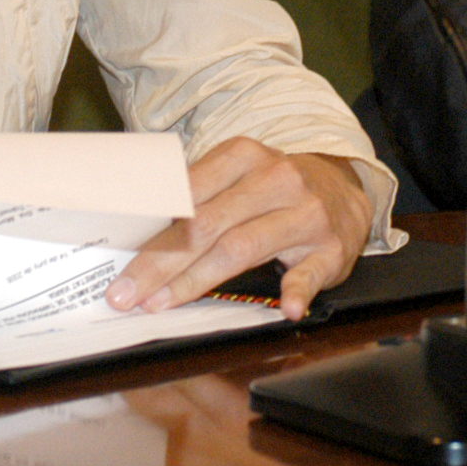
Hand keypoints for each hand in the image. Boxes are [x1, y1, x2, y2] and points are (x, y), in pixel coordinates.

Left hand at [106, 139, 373, 320]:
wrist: (344, 189)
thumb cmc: (275, 189)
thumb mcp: (239, 175)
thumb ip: (197, 197)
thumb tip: (138, 235)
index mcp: (244, 157)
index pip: (189, 197)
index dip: (153, 236)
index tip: (122, 266)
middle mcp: (275, 180)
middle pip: (207, 225)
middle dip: (161, 264)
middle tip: (128, 296)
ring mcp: (306, 214)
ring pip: (242, 247)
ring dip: (198, 281)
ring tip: (164, 304)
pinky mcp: (331, 247)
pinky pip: (310, 271)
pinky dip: (297, 290)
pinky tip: (285, 308)